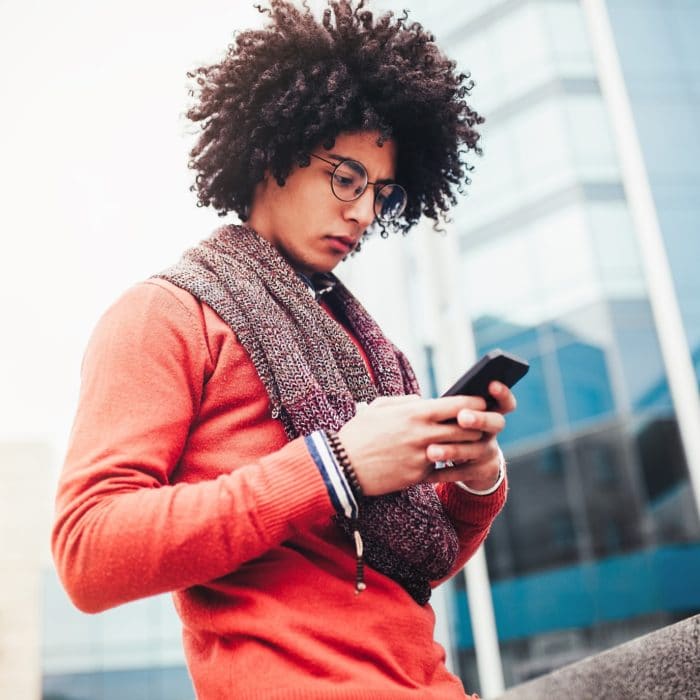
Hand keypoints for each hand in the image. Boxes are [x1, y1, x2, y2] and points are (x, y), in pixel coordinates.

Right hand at [337, 394, 488, 495]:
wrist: (341, 465)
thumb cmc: (359, 433)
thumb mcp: (380, 407)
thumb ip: (405, 401)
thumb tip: (423, 400)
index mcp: (416, 413)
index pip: (458, 405)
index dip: (475, 403)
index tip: (481, 403)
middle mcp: (423, 434)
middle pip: (466, 428)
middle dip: (477, 426)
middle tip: (482, 425)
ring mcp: (422, 457)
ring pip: (459, 450)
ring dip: (468, 446)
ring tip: (471, 443)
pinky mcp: (417, 476)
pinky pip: (443, 471)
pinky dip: (450, 466)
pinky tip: (454, 463)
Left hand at [424, 381, 516, 490]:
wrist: (471, 463)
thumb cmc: (455, 428)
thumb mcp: (456, 415)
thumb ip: (449, 407)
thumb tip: (417, 401)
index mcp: (489, 411)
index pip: (504, 401)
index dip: (502, 393)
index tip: (491, 383)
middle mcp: (493, 431)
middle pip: (495, 423)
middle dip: (480, 419)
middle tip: (462, 418)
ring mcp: (488, 451)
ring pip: (475, 450)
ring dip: (453, 450)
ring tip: (431, 451)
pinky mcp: (481, 471)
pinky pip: (463, 472)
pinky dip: (444, 472)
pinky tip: (426, 473)